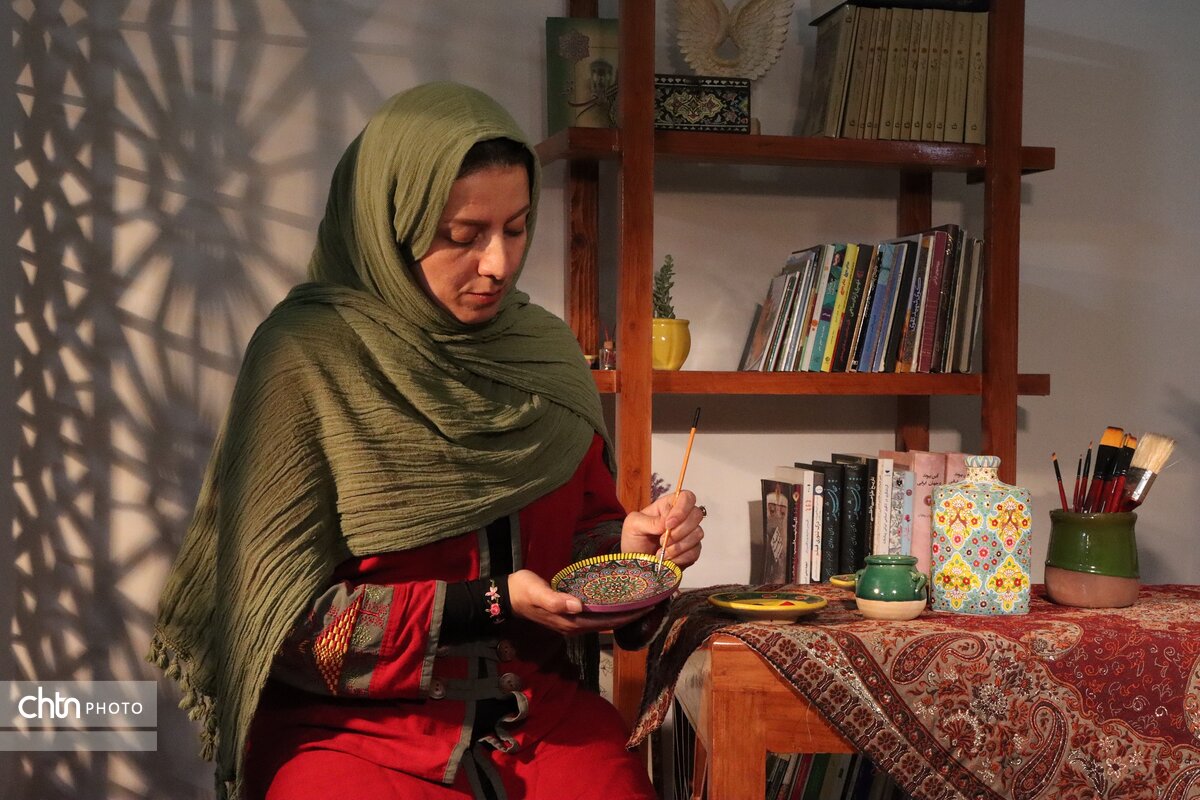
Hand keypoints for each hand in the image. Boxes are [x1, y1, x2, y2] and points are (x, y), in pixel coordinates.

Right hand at [507, 569, 649, 634]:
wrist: (508, 597)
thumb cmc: (523, 591)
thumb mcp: (536, 592)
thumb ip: (555, 600)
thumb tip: (577, 605)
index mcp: (570, 621)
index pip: (606, 621)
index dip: (627, 615)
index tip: (647, 606)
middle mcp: (574, 626)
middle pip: (610, 623)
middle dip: (631, 615)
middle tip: (652, 602)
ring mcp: (572, 623)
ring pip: (604, 621)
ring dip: (623, 614)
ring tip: (641, 602)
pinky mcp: (570, 616)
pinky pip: (596, 616)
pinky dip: (611, 611)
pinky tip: (618, 602)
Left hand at [621, 490, 703, 568]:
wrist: (636, 564)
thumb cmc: (634, 539)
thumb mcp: (633, 525)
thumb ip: (649, 521)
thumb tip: (666, 523)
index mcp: (667, 506)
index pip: (686, 497)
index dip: (681, 510)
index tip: (668, 524)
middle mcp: (682, 518)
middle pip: (696, 515)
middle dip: (680, 531)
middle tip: (662, 541)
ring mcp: (688, 534)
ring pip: (698, 533)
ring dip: (679, 546)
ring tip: (662, 552)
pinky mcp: (691, 550)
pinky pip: (695, 551)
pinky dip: (681, 557)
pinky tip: (669, 559)